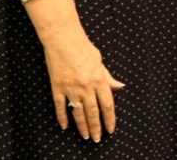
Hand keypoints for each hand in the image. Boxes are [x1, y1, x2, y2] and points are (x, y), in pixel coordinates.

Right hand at [41, 24, 123, 140]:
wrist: (63, 39)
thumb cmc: (83, 47)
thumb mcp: (99, 61)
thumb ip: (107, 76)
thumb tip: (119, 87)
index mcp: (99, 79)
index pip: (107, 104)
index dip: (110, 118)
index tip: (111, 128)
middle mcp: (86, 86)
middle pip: (93, 112)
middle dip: (96, 127)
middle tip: (97, 138)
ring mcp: (71, 88)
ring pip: (78, 112)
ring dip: (82, 126)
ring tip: (85, 136)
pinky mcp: (57, 87)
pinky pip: (60, 106)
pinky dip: (62, 117)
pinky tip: (65, 126)